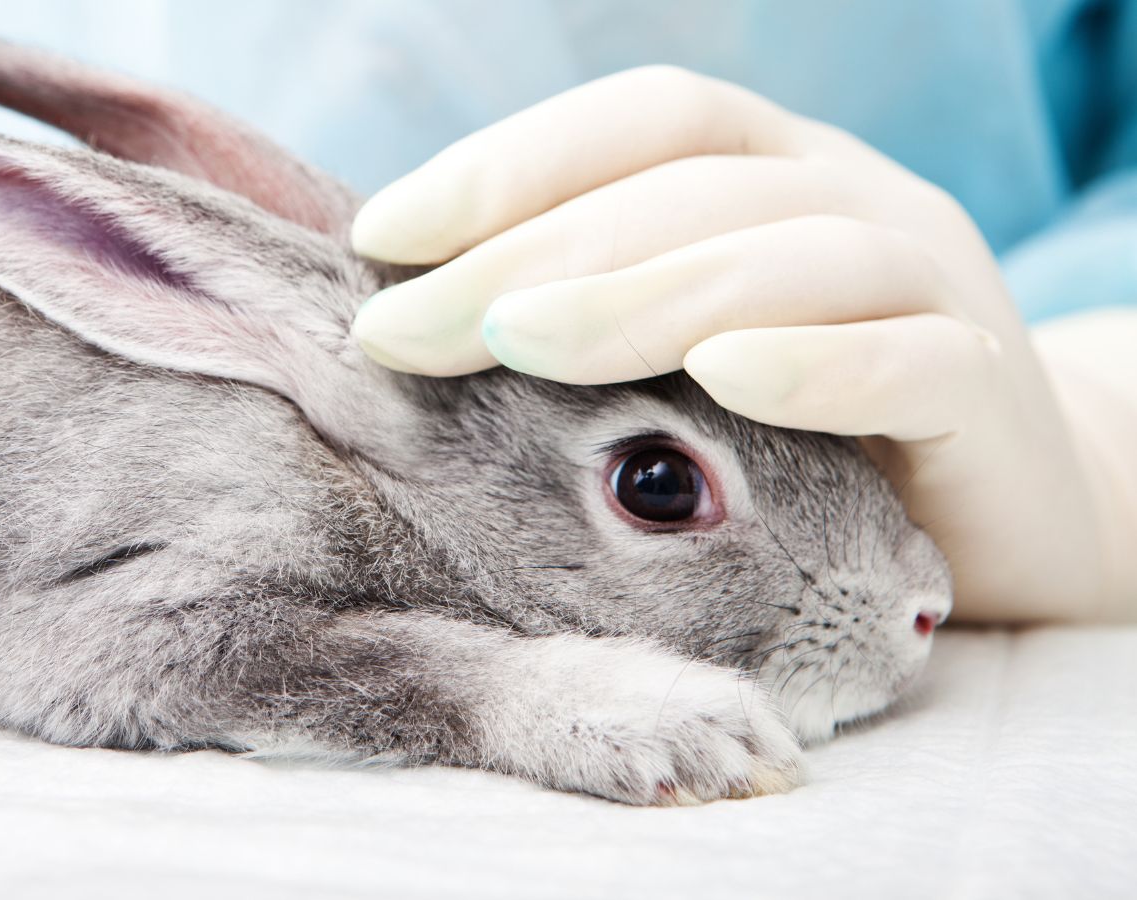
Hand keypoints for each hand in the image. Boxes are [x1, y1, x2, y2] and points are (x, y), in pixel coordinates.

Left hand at [350, 66, 1136, 622]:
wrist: (1009, 503)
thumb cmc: (813, 427)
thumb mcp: (695, 348)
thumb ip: (600, 312)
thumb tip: (424, 309)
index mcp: (773, 168)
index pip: (640, 121)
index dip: (507, 163)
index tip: (380, 238)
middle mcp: (853, 199)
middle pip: (685, 190)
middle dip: (526, 254)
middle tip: (402, 328)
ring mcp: (932, 284)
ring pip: (789, 257)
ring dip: (640, 297)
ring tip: (514, 343)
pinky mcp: (986, 391)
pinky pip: (909, 362)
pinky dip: (815, 367)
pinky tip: (723, 380)